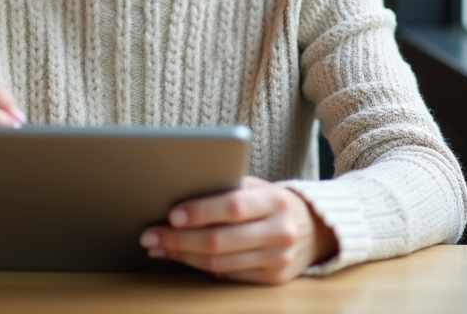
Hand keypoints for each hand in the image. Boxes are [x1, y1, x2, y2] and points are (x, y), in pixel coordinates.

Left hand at [140, 177, 337, 284]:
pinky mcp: (273, 279)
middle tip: (150, 235)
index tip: (171, 214)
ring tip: (158, 246)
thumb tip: (179, 196)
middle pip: (220, 241)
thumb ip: (228, 189)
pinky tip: (182, 257)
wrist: (316, 229)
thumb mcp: (258, 187)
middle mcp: (280, 231)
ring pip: (219, 263)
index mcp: (276, 200)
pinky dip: (200, 267)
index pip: (233, 207)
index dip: (200, 212)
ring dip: (182, 255)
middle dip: (178, 239)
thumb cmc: (273, 202)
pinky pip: (228, 276)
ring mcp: (278, 259)